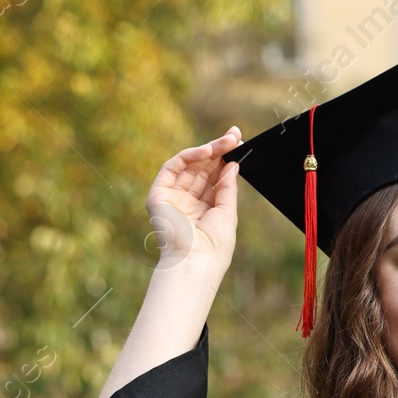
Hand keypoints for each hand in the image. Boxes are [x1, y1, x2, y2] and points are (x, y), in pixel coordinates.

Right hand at [145, 127, 241, 273]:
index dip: (225, 159)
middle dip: (219, 150)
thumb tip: (232, 164)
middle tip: (235, 135)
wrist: (195, 263)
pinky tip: (206, 151)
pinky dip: (189, 156)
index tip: (239, 143)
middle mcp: (187, 201)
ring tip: (227, 140)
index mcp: (203, 208)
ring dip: (208, 150)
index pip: (213, 178)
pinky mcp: (158, 195)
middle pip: (202, 169)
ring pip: (189, 165)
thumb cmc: (214, 246)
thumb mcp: (227, 213)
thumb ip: (227, 187)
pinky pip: (173, 168)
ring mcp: (172, 197)